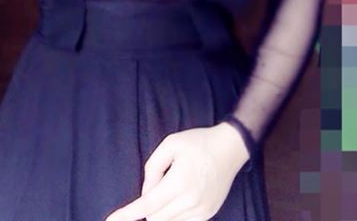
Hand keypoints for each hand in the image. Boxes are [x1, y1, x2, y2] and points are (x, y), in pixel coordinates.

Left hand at [104, 124, 249, 220]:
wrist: (230, 149)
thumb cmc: (199, 142)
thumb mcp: (171, 144)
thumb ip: (153, 167)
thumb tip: (146, 192)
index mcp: (179, 182)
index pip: (146, 205)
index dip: (126, 215)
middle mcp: (190, 201)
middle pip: (154, 217)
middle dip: (148, 206)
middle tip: (161, 181)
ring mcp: (201, 211)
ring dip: (160, 211)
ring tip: (173, 187)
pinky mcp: (207, 215)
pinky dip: (173, 216)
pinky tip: (180, 197)